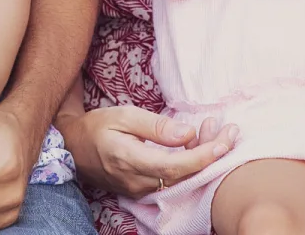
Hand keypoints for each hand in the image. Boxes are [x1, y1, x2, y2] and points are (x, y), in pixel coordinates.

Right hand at [57, 104, 237, 199]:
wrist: (73, 147)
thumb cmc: (97, 127)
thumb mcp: (124, 115)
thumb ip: (156, 126)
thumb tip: (189, 134)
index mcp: (131, 160)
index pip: (177, 166)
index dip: (205, 155)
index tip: (225, 139)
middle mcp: (138, 181)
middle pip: (185, 175)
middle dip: (213, 154)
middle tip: (230, 131)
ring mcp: (141, 189)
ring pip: (182, 178)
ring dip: (202, 157)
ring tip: (214, 130)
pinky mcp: (143, 190)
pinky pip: (173, 180)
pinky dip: (189, 162)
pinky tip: (196, 143)